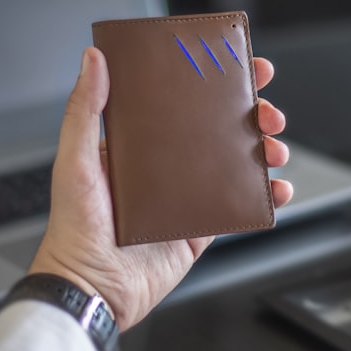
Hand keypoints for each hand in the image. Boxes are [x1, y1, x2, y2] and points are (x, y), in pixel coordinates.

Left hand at [28, 47, 291, 330]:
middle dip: (251, 113)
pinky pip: (238, 206)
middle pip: (218, 127)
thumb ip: (84, 110)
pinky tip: (278, 189)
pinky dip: (265, 196)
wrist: (90, 290)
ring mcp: (185, 196)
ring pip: (236, 162)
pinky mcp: (199, 229)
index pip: (180, 99)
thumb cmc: (73, 229)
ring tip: (275, 149)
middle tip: (268, 111)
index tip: (241, 63)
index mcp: (136, 142)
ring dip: (263, 150)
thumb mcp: (74, 160)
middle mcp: (163, 165)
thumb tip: (93, 59)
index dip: (213, 79)